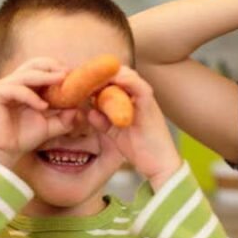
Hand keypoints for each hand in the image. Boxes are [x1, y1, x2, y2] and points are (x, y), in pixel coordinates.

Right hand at [0, 58, 76, 169]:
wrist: (1, 153)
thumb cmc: (21, 139)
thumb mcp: (48, 127)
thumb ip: (62, 119)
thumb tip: (77, 110)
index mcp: (24, 87)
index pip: (42, 69)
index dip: (58, 70)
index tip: (76, 77)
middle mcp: (12, 83)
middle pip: (34, 64)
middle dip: (53, 67)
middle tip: (69, 74)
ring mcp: (2, 87)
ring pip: (27, 74)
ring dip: (46, 77)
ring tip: (62, 81)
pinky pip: (17, 89)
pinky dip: (32, 97)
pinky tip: (43, 106)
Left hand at [87, 67, 180, 190]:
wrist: (160, 165)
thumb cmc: (140, 150)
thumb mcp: (115, 134)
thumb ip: (102, 122)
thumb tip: (88, 111)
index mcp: (130, 100)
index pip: (112, 80)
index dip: (95, 77)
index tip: (77, 78)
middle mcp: (138, 96)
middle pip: (118, 73)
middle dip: (98, 73)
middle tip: (79, 75)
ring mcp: (145, 99)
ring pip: (128, 75)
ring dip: (109, 74)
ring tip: (91, 75)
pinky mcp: (150, 106)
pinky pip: (139, 87)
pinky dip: (126, 81)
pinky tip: (112, 80)